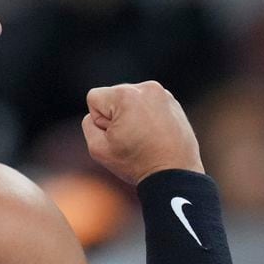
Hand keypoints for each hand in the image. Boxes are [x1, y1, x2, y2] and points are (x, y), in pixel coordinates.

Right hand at [81, 81, 203, 184]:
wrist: (175, 175)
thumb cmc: (136, 163)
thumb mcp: (97, 148)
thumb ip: (88, 124)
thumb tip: (98, 114)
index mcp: (126, 95)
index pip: (94, 98)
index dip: (99, 121)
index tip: (117, 136)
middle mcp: (146, 88)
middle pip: (113, 96)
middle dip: (116, 116)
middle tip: (132, 139)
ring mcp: (163, 94)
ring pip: (130, 100)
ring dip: (130, 116)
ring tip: (144, 138)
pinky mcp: (173, 103)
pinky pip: (147, 104)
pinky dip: (146, 117)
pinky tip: (154, 135)